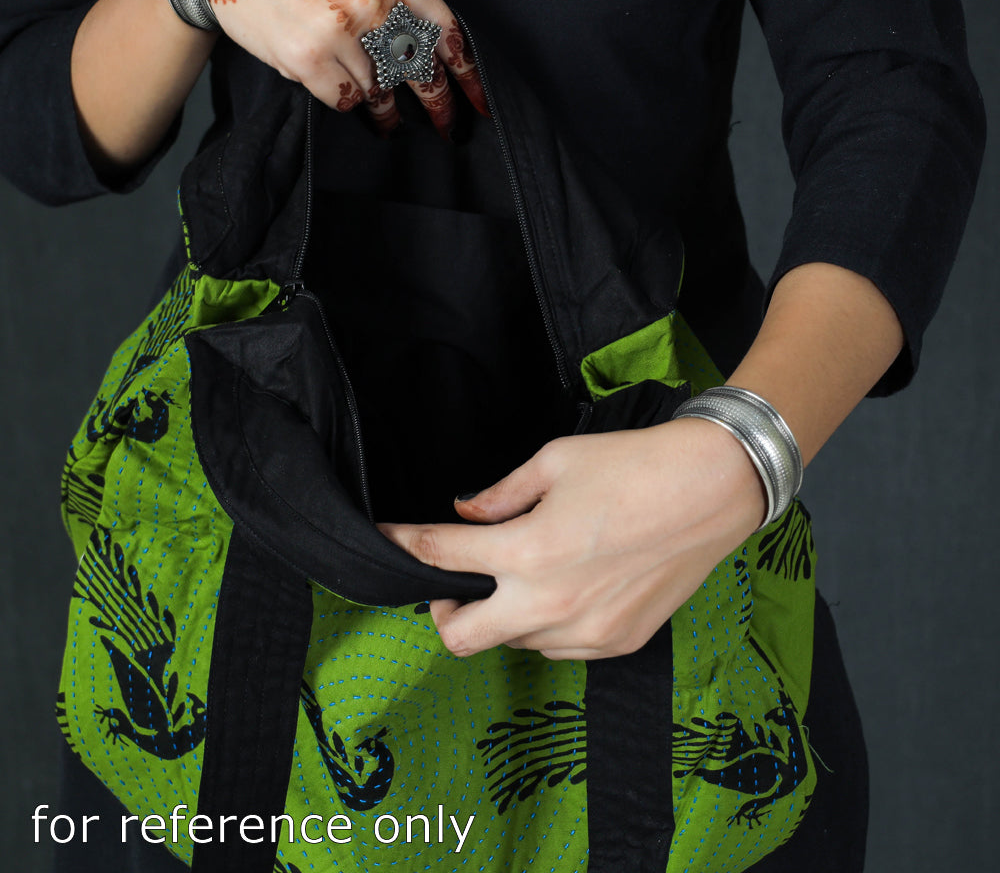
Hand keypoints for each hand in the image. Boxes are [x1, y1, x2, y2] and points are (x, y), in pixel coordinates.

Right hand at [203, 0, 486, 135]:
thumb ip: (402, 6)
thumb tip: (435, 60)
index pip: (447, 34)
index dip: (468, 75)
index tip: (479, 103)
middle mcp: (373, 1)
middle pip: (422, 71)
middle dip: (438, 106)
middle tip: (445, 128)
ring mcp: (340, 31)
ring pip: (383, 93)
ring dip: (386, 110)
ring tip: (388, 117)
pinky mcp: (310, 60)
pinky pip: (347, 101)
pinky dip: (348, 102)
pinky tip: (342, 92)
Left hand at [379, 419, 765, 659]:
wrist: (713, 489)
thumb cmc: (634, 465)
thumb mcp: (555, 462)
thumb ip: (500, 495)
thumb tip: (466, 512)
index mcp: (526, 551)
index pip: (441, 557)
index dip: (404, 544)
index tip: (388, 539)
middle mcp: (549, 603)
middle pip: (460, 637)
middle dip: (444, 610)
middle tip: (455, 581)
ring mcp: (585, 631)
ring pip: (513, 642)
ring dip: (504, 613)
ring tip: (527, 573)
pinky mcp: (616, 643)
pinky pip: (558, 647)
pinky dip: (547, 623)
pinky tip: (568, 587)